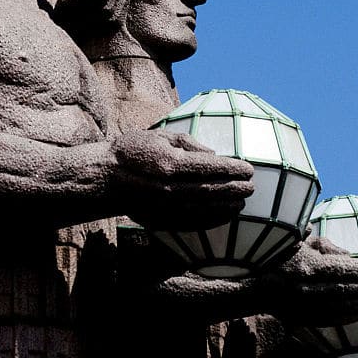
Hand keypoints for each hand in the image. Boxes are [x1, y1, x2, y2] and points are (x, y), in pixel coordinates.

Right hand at [112, 130, 253, 230]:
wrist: (106, 177)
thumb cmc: (135, 150)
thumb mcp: (161, 136)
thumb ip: (189, 144)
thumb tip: (215, 155)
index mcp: (170, 163)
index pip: (210, 167)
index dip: (231, 169)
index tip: (248, 168)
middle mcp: (170, 188)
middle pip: (211, 190)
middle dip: (234, 188)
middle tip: (251, 186)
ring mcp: (165, 207)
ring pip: (204, 209)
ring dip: (226, 206)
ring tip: (242, 202)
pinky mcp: (161, 219)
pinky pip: (192, 222)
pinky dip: (211, 220)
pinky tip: (224, 215)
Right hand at [261, 235, 357, 326]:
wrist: (252, 285)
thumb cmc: (275, 257)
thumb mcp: (297, 241)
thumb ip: (322, 243)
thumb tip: (347, 254)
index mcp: (309, 267)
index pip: (345, 269)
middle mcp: (309, 288)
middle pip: (347, 289)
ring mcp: (306, 306)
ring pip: (341, 306)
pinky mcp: (303, 319)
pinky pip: (331, 320)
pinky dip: (349, 317)